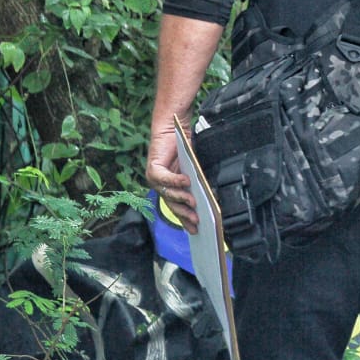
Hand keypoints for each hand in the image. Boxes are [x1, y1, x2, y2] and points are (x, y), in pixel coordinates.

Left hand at [146, 116, 198, 233]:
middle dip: (184, 214)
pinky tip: (187, 182)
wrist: (173, 129)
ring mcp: (154, 178)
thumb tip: (206, 198)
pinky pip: (165, 178)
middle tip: (197, 221)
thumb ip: (195, 184)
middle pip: (172, 204)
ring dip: (181, 200)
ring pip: (167, 194)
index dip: (185, 220)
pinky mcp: (153, 168)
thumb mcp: (192, 170)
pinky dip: (175, 181)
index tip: (195, 230)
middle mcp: (159, 185)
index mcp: (169, 187)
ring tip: (194, 204)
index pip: (176, 207)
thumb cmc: (183, 148)